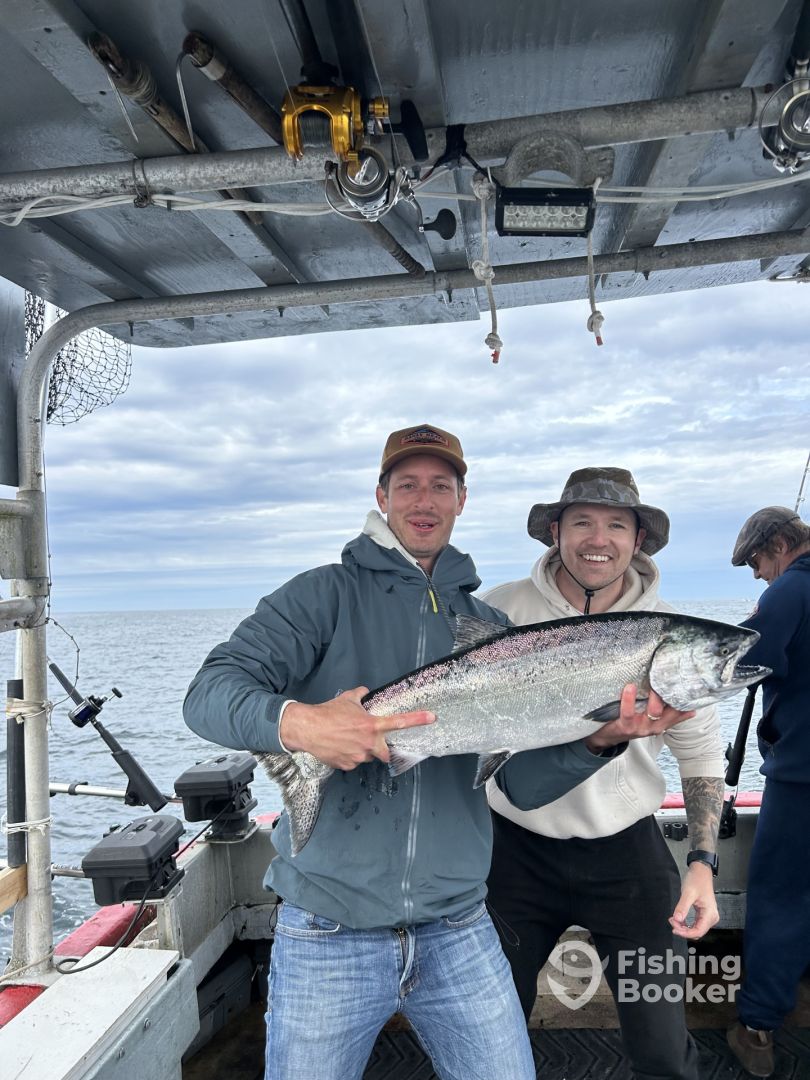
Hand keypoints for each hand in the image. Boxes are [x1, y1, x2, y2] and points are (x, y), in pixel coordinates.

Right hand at [279, 687, 434, 770]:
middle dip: (381, 749)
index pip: (399, 722)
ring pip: (366, 757)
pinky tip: (339, 748)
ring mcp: (358, 756)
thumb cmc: (327, 712)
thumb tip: (366, 691)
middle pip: (385, 753)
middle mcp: (368, 743)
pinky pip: (353, 763)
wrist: (306, 728)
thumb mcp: (347, 699)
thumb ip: (360, 695)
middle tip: (369, 741)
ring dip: (362, 751)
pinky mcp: (347, 766)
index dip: (418, 720)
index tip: (432, 718)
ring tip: (346, 741)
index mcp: (371, 725)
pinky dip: (349, 757)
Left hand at [584, 686, 695, 752]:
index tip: (690, 685)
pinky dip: (629, 699)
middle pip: (671, 711)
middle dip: (672, 695)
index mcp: (662, 723)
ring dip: (654, 697)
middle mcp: (655, 727)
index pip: (680, 712)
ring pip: (654, 712)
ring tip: (653, 682)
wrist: (608, 736)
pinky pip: (629, 712)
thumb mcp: (651, 718)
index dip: (686, 700)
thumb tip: (689, 705)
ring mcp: (641, 728)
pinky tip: (630, 687)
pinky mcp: (626, 726)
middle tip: (670, 677)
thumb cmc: (631, 721)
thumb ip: (667, 711)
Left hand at [669, 863, 719, 938]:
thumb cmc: (697, 880)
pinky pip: (695, 924)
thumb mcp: (688, 893)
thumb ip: (682, 907)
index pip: (698, 931)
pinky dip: (686, 924)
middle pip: (697, 932)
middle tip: (672, 921)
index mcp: (710, 914)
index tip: (674, 929)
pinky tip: (678, 919)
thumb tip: (677, 919)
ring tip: (674, 920)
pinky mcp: (704, 914)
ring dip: (684, 927)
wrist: (701, 872)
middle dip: (683, 930)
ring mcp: (708, 916)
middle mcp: (711, 917)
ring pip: (696, 929)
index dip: (685, 933)